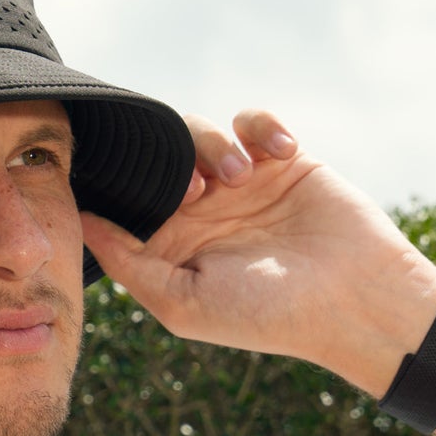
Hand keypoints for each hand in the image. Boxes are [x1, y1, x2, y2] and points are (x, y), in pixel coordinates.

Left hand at [79, 110, 435, 396]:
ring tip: (242, 177)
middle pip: (159, 156)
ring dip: (213, 144)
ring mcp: (243, 183)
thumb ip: (128, 263)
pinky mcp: (283, 161)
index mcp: (172, 241)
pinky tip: (281, 153)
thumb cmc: (265, 314)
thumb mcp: (181, 302)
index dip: (122, 183)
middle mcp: (202, 209)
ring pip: (201, 131)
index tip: (126, 181)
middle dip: (169, 161)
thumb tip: (82, 223)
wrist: (353, 301)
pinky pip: (253, 120)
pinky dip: (261, 126)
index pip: (128, 197)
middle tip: (196, 190)